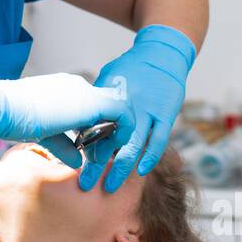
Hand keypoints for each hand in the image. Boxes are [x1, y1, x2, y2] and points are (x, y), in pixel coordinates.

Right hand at [0, 73, 132, 145]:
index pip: (90, 107)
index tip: (91, 147)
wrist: (4, 107)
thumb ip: (65, 146)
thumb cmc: (14, 118)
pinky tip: (116, 145)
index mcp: (65, 90)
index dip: (95, 128)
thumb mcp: (44, 135)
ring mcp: (86, 92)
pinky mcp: (92, 102)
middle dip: (109, 132)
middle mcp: (78, 87)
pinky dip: (124, 129)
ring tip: (108, 152)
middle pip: (106, 108)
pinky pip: (122, 113)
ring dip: (117, 131)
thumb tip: (77, 162)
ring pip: (117, 108)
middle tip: (103, 153)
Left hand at [83, 25, 195, 191]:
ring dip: (120, 168)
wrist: (162, 54)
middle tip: (85, 185)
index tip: (74, 165)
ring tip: (109, 187)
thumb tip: (79, 122)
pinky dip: (149, 157)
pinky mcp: (167, 114)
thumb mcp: (108, 77)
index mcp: (110, 96)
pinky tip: (140, 172)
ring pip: (132, 145)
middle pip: (108, 141)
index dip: (83, 148)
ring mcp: (149, 110)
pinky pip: (159, 140)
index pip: (92, 127)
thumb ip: (96, 99)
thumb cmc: (131, 67)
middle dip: (96, 165)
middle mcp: (128, 105)